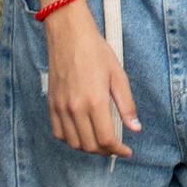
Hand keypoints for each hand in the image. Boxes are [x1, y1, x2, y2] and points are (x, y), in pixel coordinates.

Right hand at [44, 2, 138, 157]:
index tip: (126, 151)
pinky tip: (81, 133)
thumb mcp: (118, 75)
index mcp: (95, 101)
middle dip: (105, 151)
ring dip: (88, 148)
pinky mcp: (51, 104)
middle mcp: (75, 108)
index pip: (106, 139)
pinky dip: (70, 139)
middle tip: (115, 147)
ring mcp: (60, 107)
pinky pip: (58, 133)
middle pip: (89, 145)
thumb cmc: (96, 52)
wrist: (69, 34)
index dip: (118, 150)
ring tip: (100, 142)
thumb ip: (126, 104)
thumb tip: (135, 129)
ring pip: (73, 143)